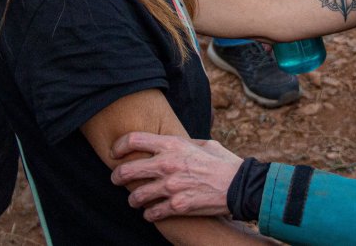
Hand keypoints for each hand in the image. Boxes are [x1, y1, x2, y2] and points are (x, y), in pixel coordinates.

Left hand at [109, 132, 242, 220]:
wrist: (240, 186)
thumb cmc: (224, 163)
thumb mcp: (205, 144)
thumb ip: (184, 142)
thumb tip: (172, 142)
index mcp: (173, 145)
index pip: (133, 140)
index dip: (118, 146)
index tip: (115, 154)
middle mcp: (167, 165)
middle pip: (126, 171)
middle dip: (116, 177)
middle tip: (116, 180)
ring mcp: (171, 187)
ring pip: (135, 197)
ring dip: (133, 200)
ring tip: (136, 201)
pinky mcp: (177, 206)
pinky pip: (151, 213)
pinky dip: (149, 214)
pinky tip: (152, 213)